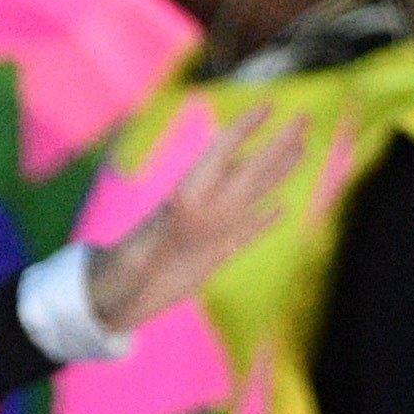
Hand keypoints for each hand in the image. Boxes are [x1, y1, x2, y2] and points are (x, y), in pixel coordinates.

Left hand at [83, 104, 305, 333]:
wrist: (109, 307)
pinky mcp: (211, 258)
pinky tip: (282, 208)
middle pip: (246, 172)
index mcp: (182, 205)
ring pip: (250, 196)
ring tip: (302, 147)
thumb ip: (150, 240)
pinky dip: (263, 220)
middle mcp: (200, 214)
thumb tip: (173, 221)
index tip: (268, 107)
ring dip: (276, 173)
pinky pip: (244, 234)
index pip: (217, 157)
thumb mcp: (127, 262)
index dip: (242, 132)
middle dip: (274, 146)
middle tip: (304, 118)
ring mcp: (208, 234)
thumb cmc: (112, 284)